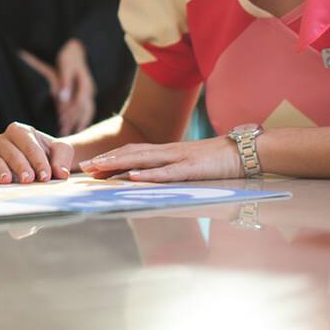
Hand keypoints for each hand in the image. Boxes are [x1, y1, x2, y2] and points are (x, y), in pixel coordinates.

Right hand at [0, 121, 73, 183]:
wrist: (42, 161)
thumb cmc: (50, 153)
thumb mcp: (61, 151)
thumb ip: (62, 159)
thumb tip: (61, 173)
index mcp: (20, 130)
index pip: (29, 146)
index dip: (38, 161)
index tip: (46, 176)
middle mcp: (4, 140)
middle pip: (12, 153)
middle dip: (21, 166)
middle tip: (29, 179)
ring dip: (2, 171)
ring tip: (8, 181)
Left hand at [55, 39, 95, 135]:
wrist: (76, 48)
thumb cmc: (69, 56)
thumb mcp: (65, 66)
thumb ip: (65, 82)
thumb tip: (63, 98)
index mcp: (86, 84)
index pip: (79, 102)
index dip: (70, 112)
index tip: (61, 121)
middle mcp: (90, 90)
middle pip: (84, 110)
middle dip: (74, 121)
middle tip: (63, 132)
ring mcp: (89, 92)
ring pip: (86, 111)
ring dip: (78, 123)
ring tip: (70, 133)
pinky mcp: (85, 94)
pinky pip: (86, 109)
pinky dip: (81, 119)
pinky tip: (75, 126)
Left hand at [77, 137, 242, 181]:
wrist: (244, 152)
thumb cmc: (217, 161)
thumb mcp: (188, 164)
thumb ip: (170, 169)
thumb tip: (151, 179)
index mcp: (167, 151)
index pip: (133, 152)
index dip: (111, 157)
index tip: (91, 165)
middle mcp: (168, 151)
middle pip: (131, 153)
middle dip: (107, 160)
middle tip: (85, 167)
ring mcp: (179, 157)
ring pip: (143, 159)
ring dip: (119, 163)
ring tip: (99, 167)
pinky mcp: (192, 167)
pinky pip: (167, 171)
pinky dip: (149, 175)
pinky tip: (134, 177)